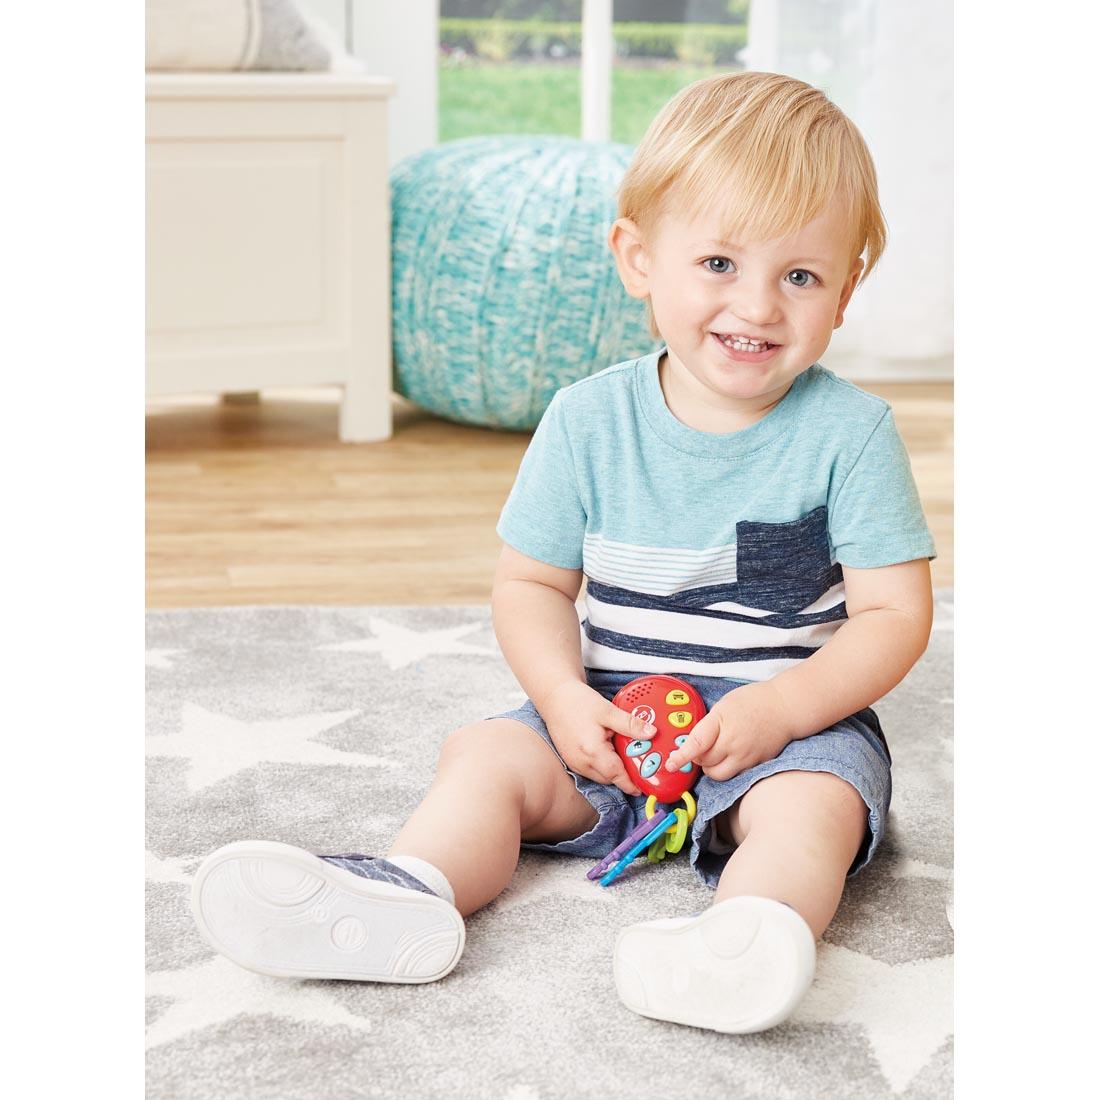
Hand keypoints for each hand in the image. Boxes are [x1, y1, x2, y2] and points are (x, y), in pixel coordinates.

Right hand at [538, 680, 648, 795]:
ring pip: (600, 775)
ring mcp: (575, 762)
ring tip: (621, 751)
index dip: (631, 783)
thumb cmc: (578, 702)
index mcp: (592, 751)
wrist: (555, 697)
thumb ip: (630, 724)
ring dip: (612, 769)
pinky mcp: (571, 760)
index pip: (616, 775)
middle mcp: (582, 762)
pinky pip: (591, 769)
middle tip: (638, 761)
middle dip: (624, 773)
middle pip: (609, 778)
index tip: (642, 787)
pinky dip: (602, 765)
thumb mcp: (608, 710)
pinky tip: (607, 749)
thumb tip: (651, 733)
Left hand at [664, 680, 796, 781]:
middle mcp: (733, 743)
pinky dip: (727, 768)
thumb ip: (708, 724)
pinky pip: (735, 774)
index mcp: (721, 723)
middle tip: (700, 748)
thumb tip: (694, 740)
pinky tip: (730, 755)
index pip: (696, 744)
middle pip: (705, 763)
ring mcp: (745, 757)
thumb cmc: (755, 701)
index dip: (681, 756)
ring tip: (715, 754)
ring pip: (719, 775)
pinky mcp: (756, 765)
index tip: (671, 764)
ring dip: (711, 768)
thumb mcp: (724, 705)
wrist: (786, 707)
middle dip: (698, 758)